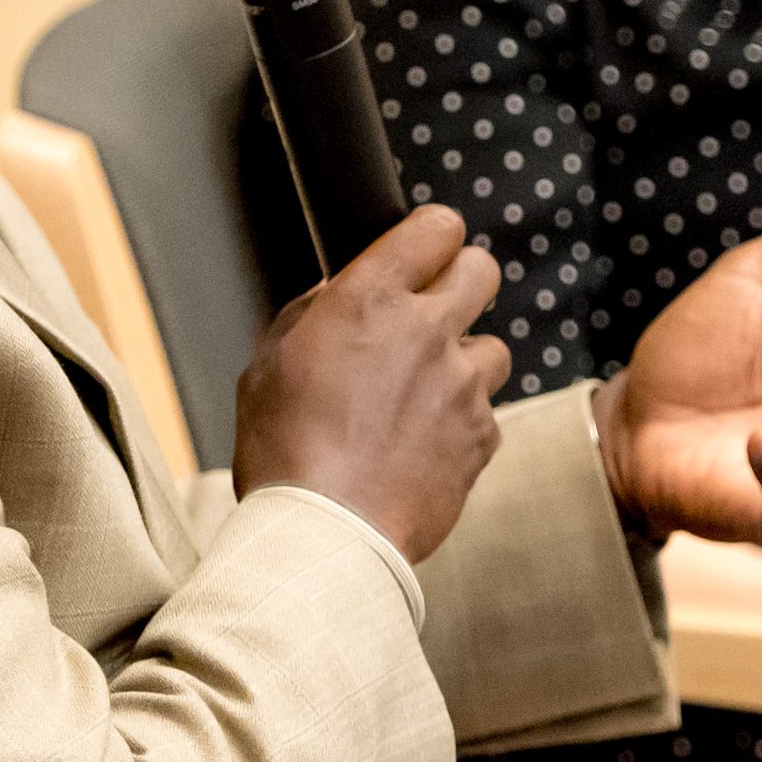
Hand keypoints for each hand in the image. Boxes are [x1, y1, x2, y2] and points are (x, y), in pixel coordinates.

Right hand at [231, 203, 508, 563]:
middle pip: (483, 271)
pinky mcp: (483, 437)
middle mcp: (428, 332)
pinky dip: (464, 423)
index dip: (430, 238)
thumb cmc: (285, 453)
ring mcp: (463, 385)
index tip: (419, 256)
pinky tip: (425, 445)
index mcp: (371, 300)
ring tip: (423, 396)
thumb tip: (333, 296)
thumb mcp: (268, 365)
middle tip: (429, 316)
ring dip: (464, 363)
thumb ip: (310, 316)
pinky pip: (487, 413)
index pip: (436, 227)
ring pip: (493, 347)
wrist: (326, 534)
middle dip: (460, 285)